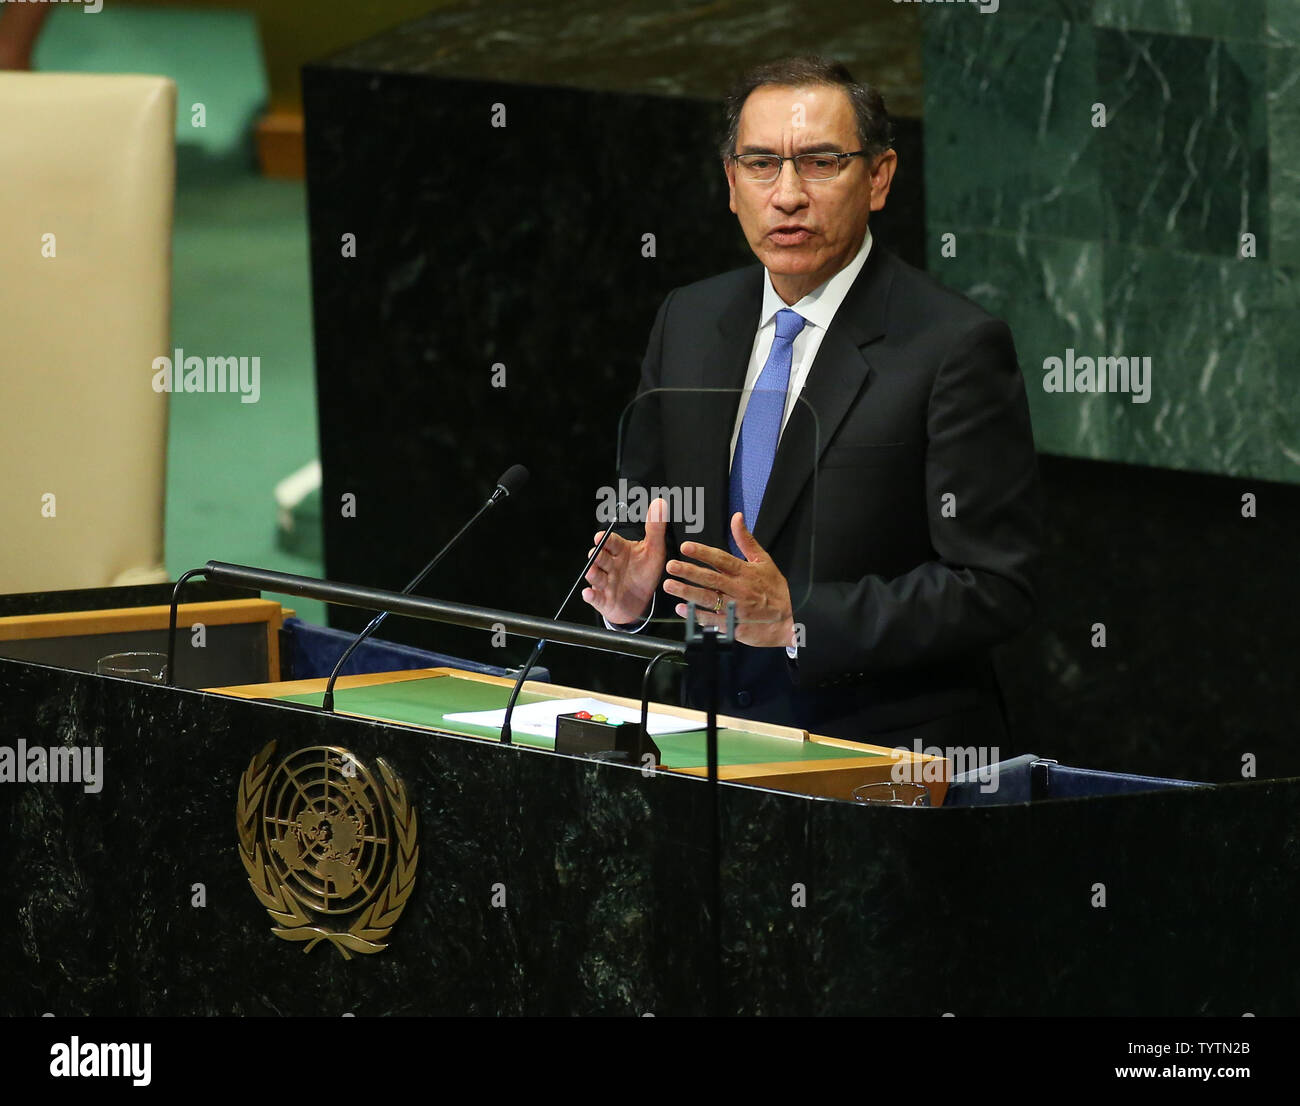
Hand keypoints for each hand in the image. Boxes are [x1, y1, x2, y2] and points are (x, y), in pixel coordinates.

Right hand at [581, 497, 667, 625]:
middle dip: (598, 555)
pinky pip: (595, 597)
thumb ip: (655, 528)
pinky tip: (588, 593)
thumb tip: (659, 503)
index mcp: (620, 551)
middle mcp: (610, 565)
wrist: (641, 601)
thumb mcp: (654, 551)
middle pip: (601, 557)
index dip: (606, 540)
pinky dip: (590, 595)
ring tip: (592, 571)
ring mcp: (605, 582)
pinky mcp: (603, 599)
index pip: (611, 542)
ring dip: (593, 573)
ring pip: (596, 576)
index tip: (601, 537)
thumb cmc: (644, 572)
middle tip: (596, 553)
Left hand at [663, 512, 795, 647]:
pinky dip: (696, 616)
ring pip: (709, 599)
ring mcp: (736, 609)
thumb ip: (746, 540)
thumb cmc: (775, 589)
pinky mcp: (734, 626)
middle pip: (711, 579)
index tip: (686, 547)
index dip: (703, 553)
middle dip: (689, 572)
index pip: (722, 559)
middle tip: (672, 566)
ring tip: (670, 585)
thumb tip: (736, 517)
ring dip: (687, 592)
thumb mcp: (764, 561)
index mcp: (745, 572)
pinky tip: (681, 609)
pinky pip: (713, 621)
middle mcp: (739, 589)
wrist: (789, 620)